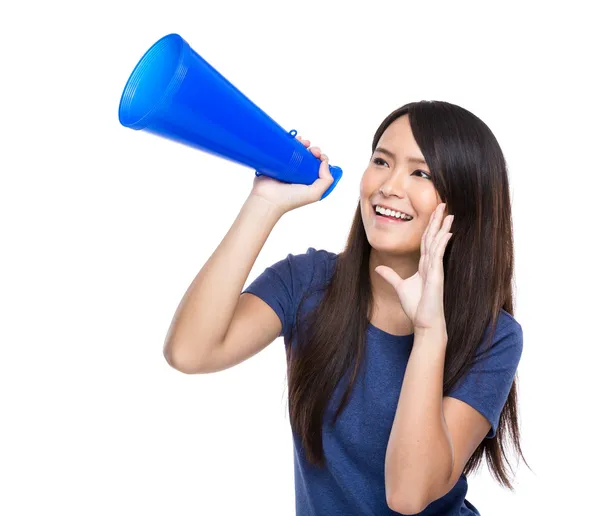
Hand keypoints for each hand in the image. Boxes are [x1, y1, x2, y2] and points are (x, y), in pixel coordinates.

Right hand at [248, 135, 333, 215]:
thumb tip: (324, 162)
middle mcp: (299, 174)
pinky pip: (284, 149)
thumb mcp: (315, 194)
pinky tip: (293, 139)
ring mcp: (287, 167)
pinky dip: (290, 142)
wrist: (268, 198)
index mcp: (309, 181)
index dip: (321, 158)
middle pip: (309, 157)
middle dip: (313, 150)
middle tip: (311, 150)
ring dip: (302, 144)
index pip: (319, 166)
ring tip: (303, 142)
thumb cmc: (290, 199)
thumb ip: (326, 180)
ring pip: (297, 151)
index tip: (318, 155)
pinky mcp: (276, 162)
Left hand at [374, 202, 453, 335]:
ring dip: (443, 228)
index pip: (426, 241)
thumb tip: (378, 268)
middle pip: (434, 238)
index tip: (434, 213)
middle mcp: (432, 265)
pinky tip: (446, 232)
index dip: (429, 227)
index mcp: (424, 266)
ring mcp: (435, 270)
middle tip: (443, 204)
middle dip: (438, 221)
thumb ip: (390, 276)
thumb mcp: (399, 287)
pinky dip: (442, 243)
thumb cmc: (416, 307)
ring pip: (438, 244)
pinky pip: (439, 256)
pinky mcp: (437, 276)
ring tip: (448, 213)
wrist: (424, 322)